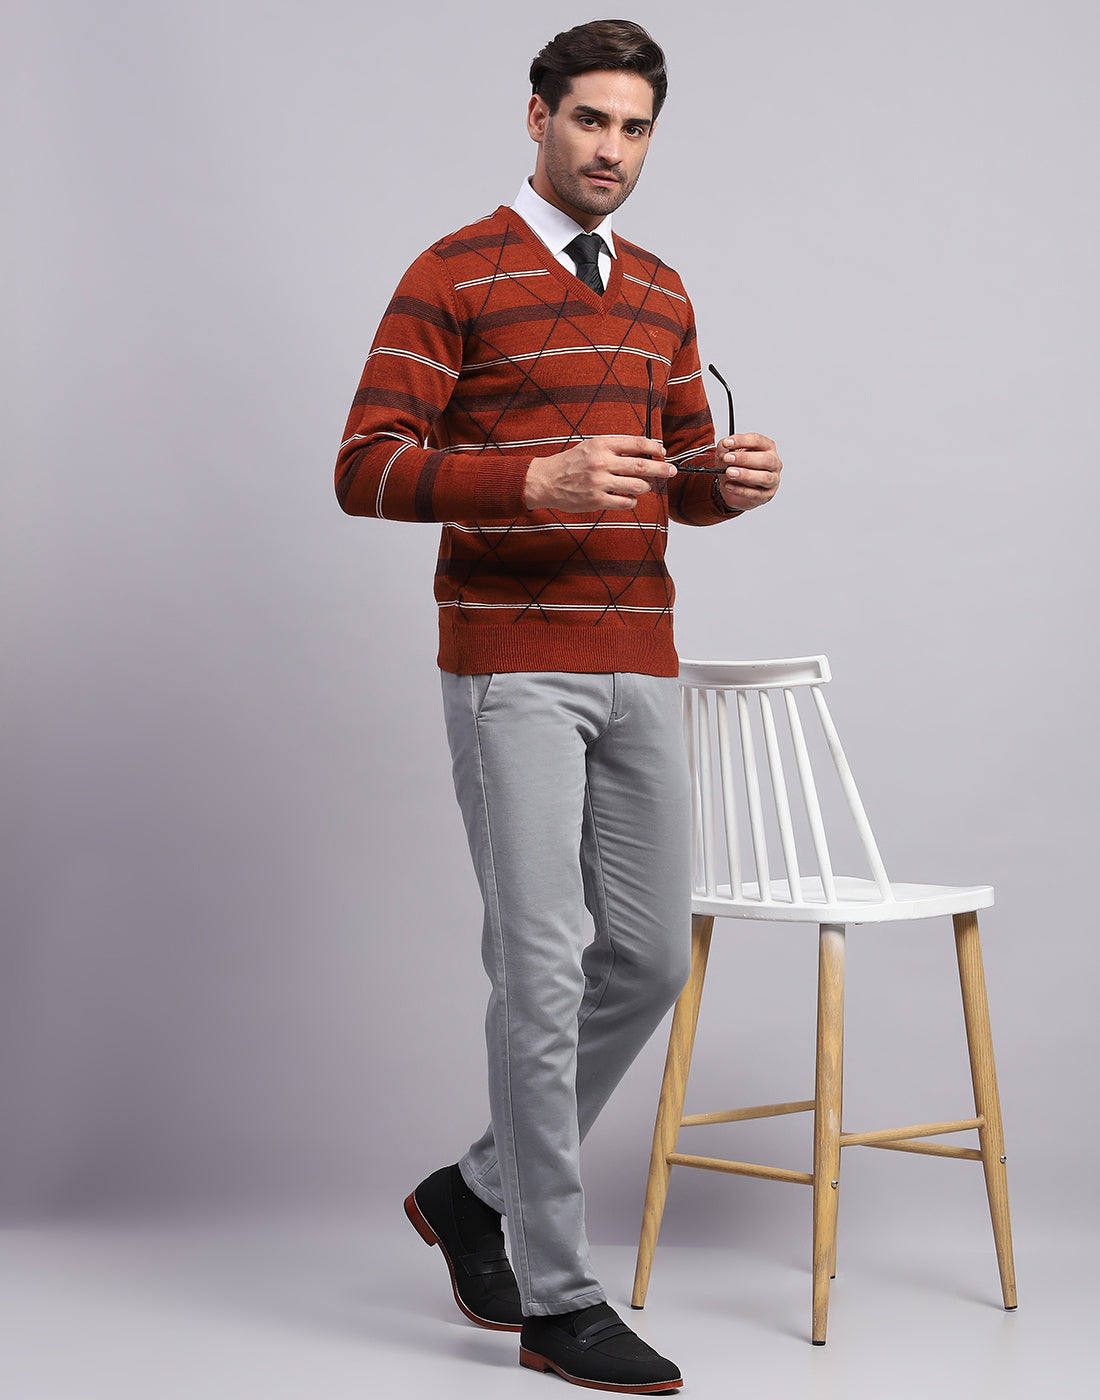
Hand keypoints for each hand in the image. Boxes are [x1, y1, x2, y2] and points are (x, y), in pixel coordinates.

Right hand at [524, 436, 674, 512]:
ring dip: (645, 486)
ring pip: (637, 485)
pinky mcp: (596, 500)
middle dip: (661, 468)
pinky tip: (629, 498)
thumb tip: (643, 451)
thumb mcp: (590, 446)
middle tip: (672, 471)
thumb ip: (614, 447)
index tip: (663, 451)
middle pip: (641, 465)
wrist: (546, 481)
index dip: (654, 447)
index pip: (636, 443)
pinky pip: (626, 502)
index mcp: (601, 444)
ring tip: (644, 485)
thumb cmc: (571, 463)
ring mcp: (599, 482)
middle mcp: (601, 462)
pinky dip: (632, 501)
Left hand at [714, 433, 781, 510]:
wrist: (732, 487)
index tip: (728, 443)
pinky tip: (729, 485)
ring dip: (745, 475)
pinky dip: (740, 490)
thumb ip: (725, 447)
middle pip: (765, 459)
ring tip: (729, 472)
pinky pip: (755, 494)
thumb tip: (724, 445)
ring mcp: (772, 480)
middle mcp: (773, 463)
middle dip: (745, 458)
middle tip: (728, 458)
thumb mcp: (727, 454)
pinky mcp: (766, 495)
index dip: (742, 441)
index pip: (758, 441)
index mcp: (767, 448)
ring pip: (764, 477)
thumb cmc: (735, 467)